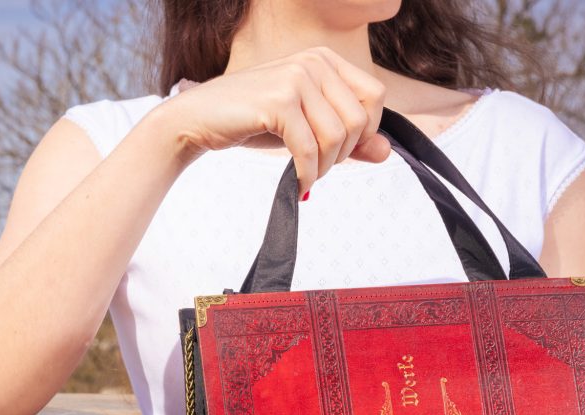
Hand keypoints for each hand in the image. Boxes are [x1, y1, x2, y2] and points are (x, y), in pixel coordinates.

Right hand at [163, 46, 391, 198]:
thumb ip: (348, 138)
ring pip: (338, 136)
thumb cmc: (251, 121)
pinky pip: (310, 148)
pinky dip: (307, 174)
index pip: (374, 97)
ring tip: (306, 176)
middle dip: (344, 155)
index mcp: (324, 60)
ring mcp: (296, 78)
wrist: (198, 119)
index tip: (341, 152)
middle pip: (360, 120)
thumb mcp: (305, 127)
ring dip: (324, 168)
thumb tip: (386, 152)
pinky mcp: (278, 101)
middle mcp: (314, 62)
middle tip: (318, 169)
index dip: (366, 132)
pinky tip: (298, 184)